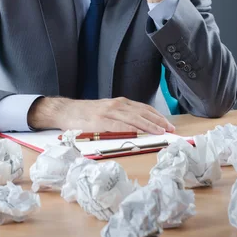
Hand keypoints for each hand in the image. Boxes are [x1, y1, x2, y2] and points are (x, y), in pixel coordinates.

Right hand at [27, 96, 175, 134]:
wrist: (67, 111)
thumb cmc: (87, 114)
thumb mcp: (107, 112)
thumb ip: (121, 117)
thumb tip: (140, 129)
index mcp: (120, 103)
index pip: (143, 108)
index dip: (157, 116)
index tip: (168, 124)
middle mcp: (116, 105)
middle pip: (142, 112)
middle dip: (158, 121)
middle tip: (170, 129)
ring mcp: (108, 112)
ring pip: (133, 118)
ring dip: (148, 125)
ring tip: (160, 132)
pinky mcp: (100, 121)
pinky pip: (118, 125)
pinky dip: (130, 129)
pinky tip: (139, 133)